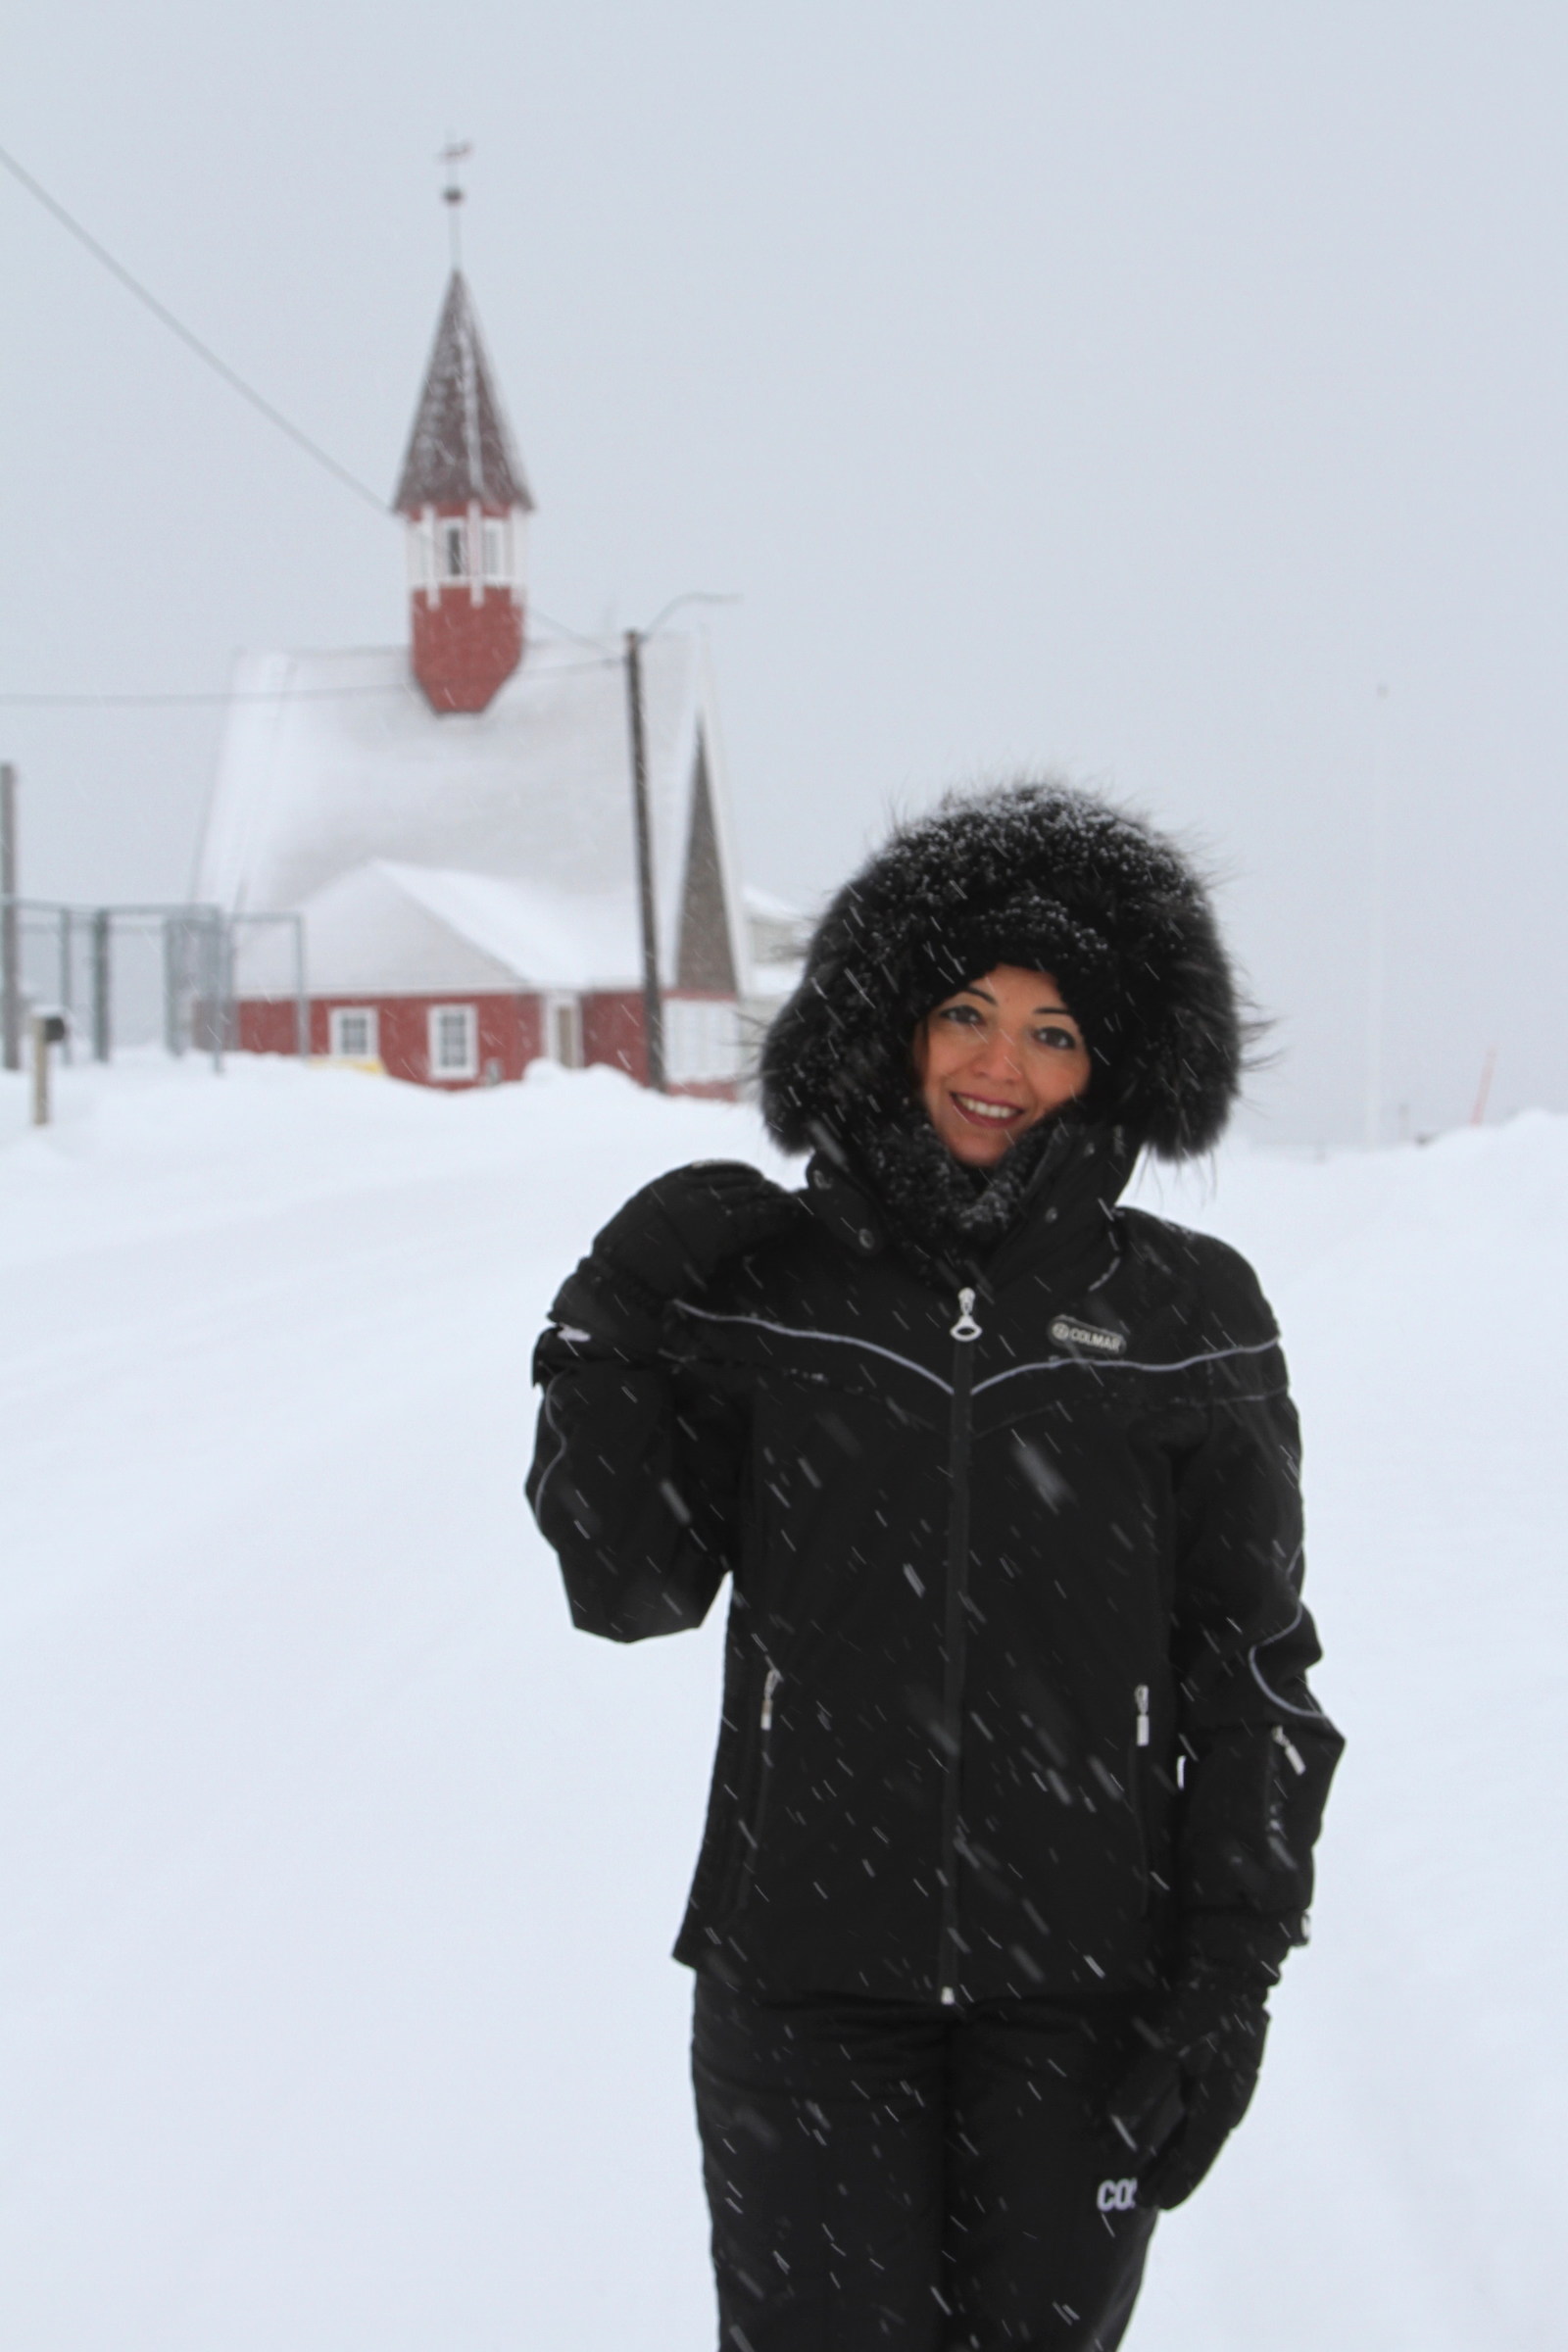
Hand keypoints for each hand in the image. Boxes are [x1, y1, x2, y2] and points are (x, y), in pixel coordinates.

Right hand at [551, 1162, 798, 1345]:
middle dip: (765, 1188)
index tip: (759, 1184)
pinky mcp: (718, 1229)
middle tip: (783, 1198)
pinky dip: (778, 1215)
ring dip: (777, 1200)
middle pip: (741, 1179)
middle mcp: (689, 1188)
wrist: (622, 1281)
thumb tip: (701, 1206)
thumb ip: (673, 1206)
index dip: (745, 1176)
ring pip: (754, 1194)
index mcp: (671, 1183)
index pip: (720, 1168)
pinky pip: (757, 1216)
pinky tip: (790, 1219)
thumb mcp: (646, 1218)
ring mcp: (704, 1206)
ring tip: (793, 1208)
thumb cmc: (629, 1261)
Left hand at [1108, 1965, 1269, 2210]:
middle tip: (1150, 2196)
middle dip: (1173, 2170)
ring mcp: (1230, 2078)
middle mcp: (1230, 2097)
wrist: (1235, 1961)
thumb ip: (1142, 2084)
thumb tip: (1114, 2124)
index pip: (1196, 2154)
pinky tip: (1171, 2119)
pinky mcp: (1224, 2059)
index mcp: (1222, 2102)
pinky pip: (1200, 2102)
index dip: (1178, 2180)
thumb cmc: (1204, 2003)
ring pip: (1199, 2125)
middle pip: (1198, 2144)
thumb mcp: (1169, 2043)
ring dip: (1177, 2147)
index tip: (1160, 2204)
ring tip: (1155, 2166)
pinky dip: (1183, 2120)